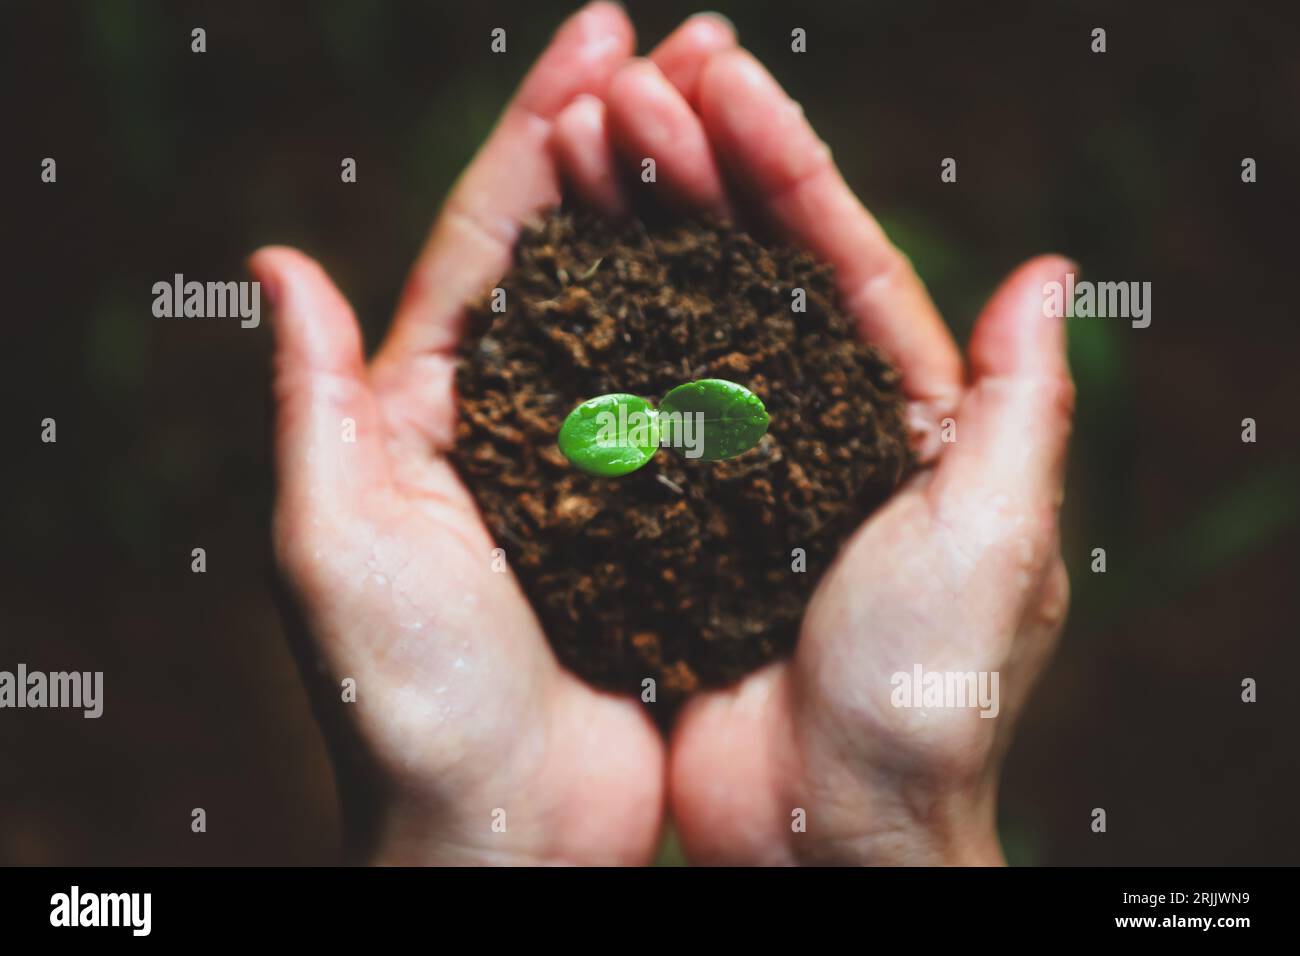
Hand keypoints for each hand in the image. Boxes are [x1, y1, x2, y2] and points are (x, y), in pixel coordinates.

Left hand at [249, 3, 734, 864]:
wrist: (504, 828)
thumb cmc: (405, 700)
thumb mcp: (334, 541)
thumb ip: (313, 401)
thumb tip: (278, 260)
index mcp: (427, 409)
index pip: (486, 240)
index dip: (537, 134)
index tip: (602, 38)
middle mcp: (515, 421)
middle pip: (575, 252)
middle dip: (624, 143)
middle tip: (687, 45)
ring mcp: (598, 463)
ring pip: (648, 311)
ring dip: (688, 212)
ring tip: (737, 117)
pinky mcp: (665, 515)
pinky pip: (702, 400)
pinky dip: (734, 325)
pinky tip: (776, 262)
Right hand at [554, 39, 1073, 863]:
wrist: (830, 830)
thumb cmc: (926, 698)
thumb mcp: (995, 540)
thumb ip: (1018, 406)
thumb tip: (1049, 274)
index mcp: (910, 420)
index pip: (843, 260)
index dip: (785, 166)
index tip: (720, 79)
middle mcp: (822, 432)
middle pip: (757, 271)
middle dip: (702, 168)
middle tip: (636, 76)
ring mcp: (741, 473)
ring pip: (685, 324)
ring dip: (642, 230)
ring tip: (586, 136)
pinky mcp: (673, 522)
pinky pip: (633, 411)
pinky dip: (596, 340)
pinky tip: (552, 273)